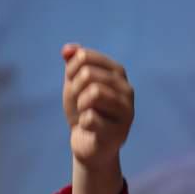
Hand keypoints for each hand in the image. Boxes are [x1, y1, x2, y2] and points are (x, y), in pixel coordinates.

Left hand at [62, 44, 132, 193]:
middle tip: (78, 104)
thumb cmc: (82, 112)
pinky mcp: (120, 131)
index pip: (84, 57)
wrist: (87, 145)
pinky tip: (89, 128)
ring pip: (93, 94)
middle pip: (87, 75)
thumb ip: (72, 64)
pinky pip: (90, 118)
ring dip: (80, 106)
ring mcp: (126, 110)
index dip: (70, 70)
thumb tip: (67, 49)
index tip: (71, 82)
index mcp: (117, 72)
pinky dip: (83, 124)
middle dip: (74, 90)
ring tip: (85, 114)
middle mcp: (126, 89)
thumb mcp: (74, 86)